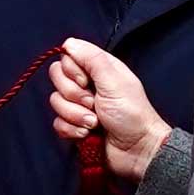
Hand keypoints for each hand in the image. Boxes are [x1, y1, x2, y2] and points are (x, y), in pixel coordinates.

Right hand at [43, 37, 169, 184]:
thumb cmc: (132, 114)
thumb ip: (92, 59)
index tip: (87, 82)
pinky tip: (88, 133)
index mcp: (98, 70)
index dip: (72, 70)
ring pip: (56, 102)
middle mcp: (87, 85)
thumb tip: (69, 43)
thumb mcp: (115, 81)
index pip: (67, 58)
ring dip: (76, 115)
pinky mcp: (74, 126)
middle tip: (94, 103)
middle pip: (57, 78)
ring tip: (95, 122)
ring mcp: (79, 106)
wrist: (137, 150)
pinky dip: (72, 129)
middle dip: (74, 94)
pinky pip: (58, 122)